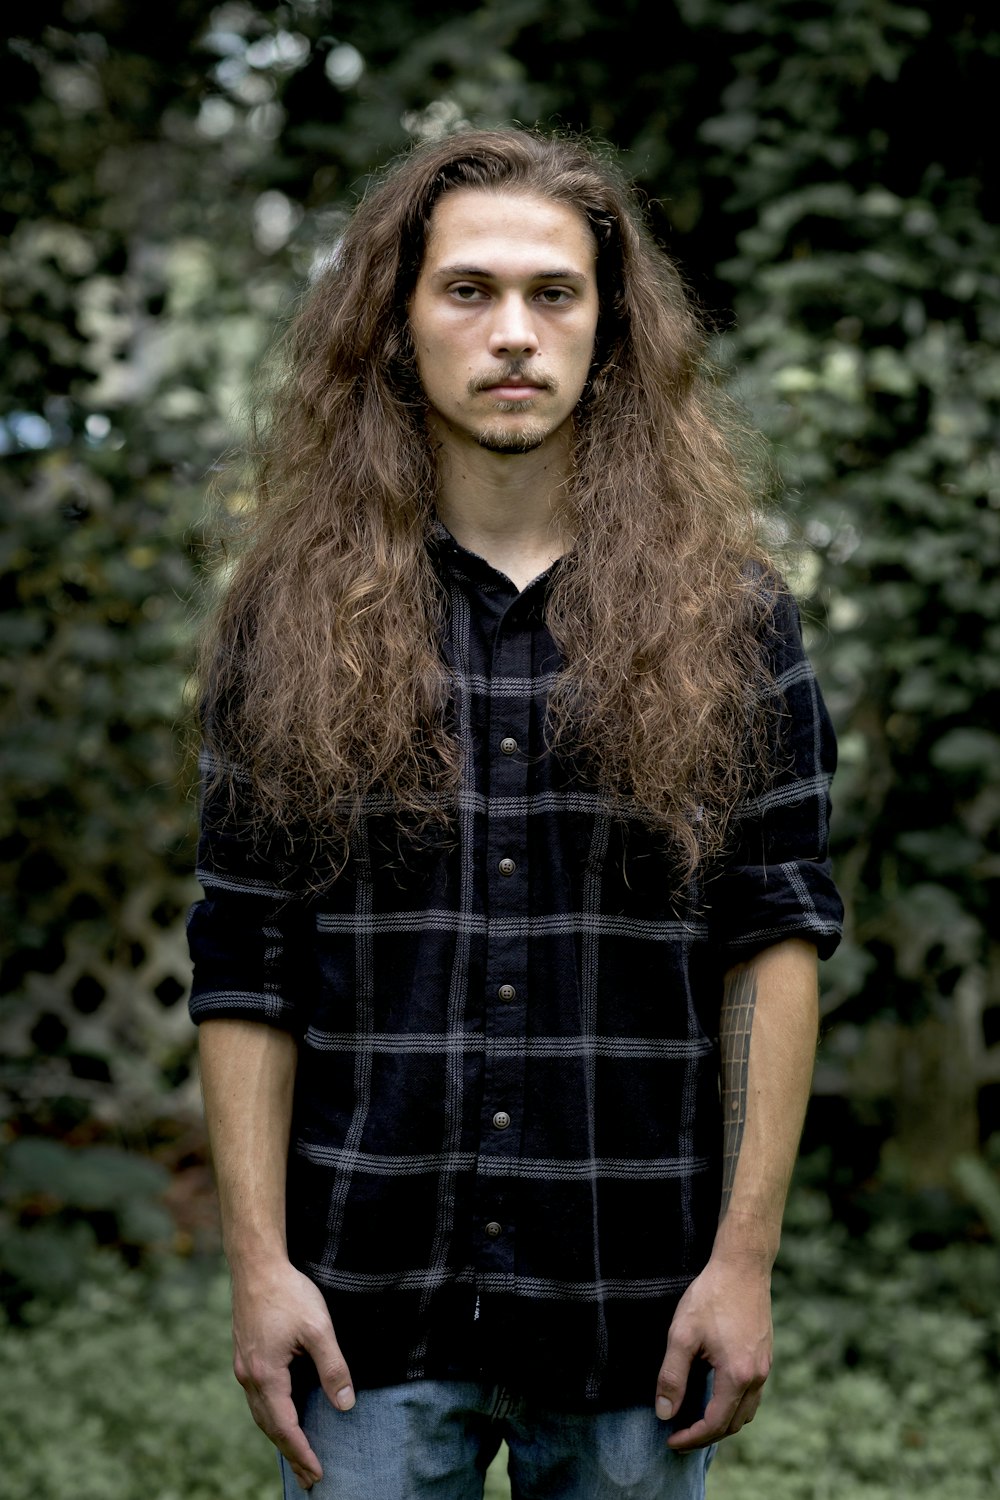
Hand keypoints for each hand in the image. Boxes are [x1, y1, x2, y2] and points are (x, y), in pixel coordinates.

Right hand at [231, 1258, 355, 1490]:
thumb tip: (345, 1405)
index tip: (318, 1472)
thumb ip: (333, 1368)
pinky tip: (283, 1417)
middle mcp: (249, 1377)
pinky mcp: (246, 1356)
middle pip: (270, 1427)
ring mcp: (244, 1367)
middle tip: (310, 1479)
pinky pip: (257, 1398)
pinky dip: (272, 1416)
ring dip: (280, 1437)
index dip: (302, 1451)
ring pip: (261, 1414)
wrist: (256, 1265)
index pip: (285, 1426)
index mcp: (266, 1375)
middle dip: (292, 1453)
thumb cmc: (288, 1292)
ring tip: (298, 1455)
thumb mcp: (319, 1328)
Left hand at [654, 1253, 772, 1450]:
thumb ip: (672, 1376)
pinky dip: (734, 1405)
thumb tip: (664, 1413)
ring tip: (695, 1420)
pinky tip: (715, 1394)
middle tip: (679, 1436)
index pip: (715, 1424)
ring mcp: (765, 1366)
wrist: (743, 1266)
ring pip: (746, 1411)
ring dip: (722, 1423)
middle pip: (733, 1424)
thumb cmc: (711, 1296)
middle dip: (706, 1436)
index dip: (691, 1438)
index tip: (670, 1441)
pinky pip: (753, 1394)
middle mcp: (757, 1377)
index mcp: (737, 1375)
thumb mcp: (682, 1334)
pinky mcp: (765, 1355)